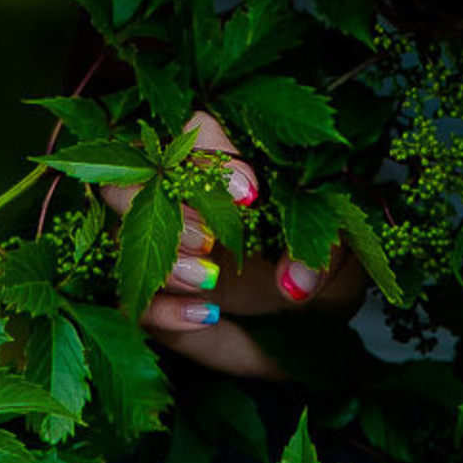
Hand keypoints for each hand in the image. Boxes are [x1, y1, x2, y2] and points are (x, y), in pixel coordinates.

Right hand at [103, 109, 365, 380]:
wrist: (310, 329)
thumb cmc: (319, 268)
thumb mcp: (341, 252)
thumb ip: (325, 254)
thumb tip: (295, 280)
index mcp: (222, 169)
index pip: (193, 133)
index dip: (212, 156)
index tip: (250, 194)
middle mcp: (178, 202)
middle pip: (132, 176)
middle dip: (167, 206)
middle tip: (209, 239)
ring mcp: (157, 252)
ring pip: (121, 236)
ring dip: (162, 258)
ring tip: (210, 280)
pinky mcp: (151, 302)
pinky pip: (130, 303)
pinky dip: (162, 311)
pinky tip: (207, 316)